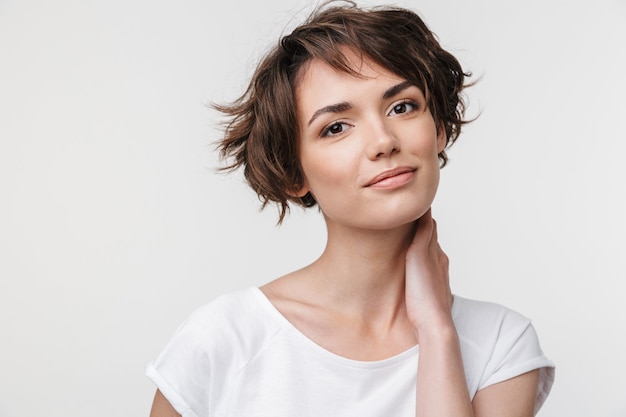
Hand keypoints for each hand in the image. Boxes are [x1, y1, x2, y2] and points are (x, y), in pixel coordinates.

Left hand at [405, 208, 452, 333]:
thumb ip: (420, 287)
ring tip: (416, 199)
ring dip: (422, 214)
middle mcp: (438, 256)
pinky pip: (421, 228)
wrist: (435, 322)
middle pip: (431, 232)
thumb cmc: (427, 316)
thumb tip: (415, 290)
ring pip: (427, 227)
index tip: (421, 222)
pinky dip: (419, 217)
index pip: (432, 243)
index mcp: (439, 266)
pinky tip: (414, 208)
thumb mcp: (424, 296)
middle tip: (418, 202)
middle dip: (425, 219)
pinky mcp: (420, 254)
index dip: (426, 233)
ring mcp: (431, 254)